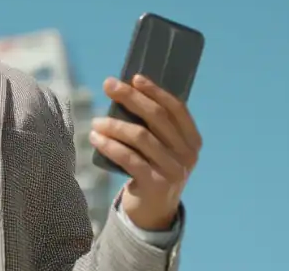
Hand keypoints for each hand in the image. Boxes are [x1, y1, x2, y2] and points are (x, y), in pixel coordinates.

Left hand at [90, 75, 201, 230]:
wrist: (154, 210)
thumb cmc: (153, 168)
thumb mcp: (162, 147)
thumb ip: (153, 125)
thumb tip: (127, 89)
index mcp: (192, 140)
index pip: (176, 108)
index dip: (156, 91)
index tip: (134, 78)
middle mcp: (187, 154)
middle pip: (157, 117)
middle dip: (131, 97)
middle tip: (108, 85)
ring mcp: (174, 170)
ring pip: (140, 136)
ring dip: (114, 124)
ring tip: (96, 121)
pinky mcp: (156, 184)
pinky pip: (129, 158)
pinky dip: (109, 145)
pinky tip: (95, 137)